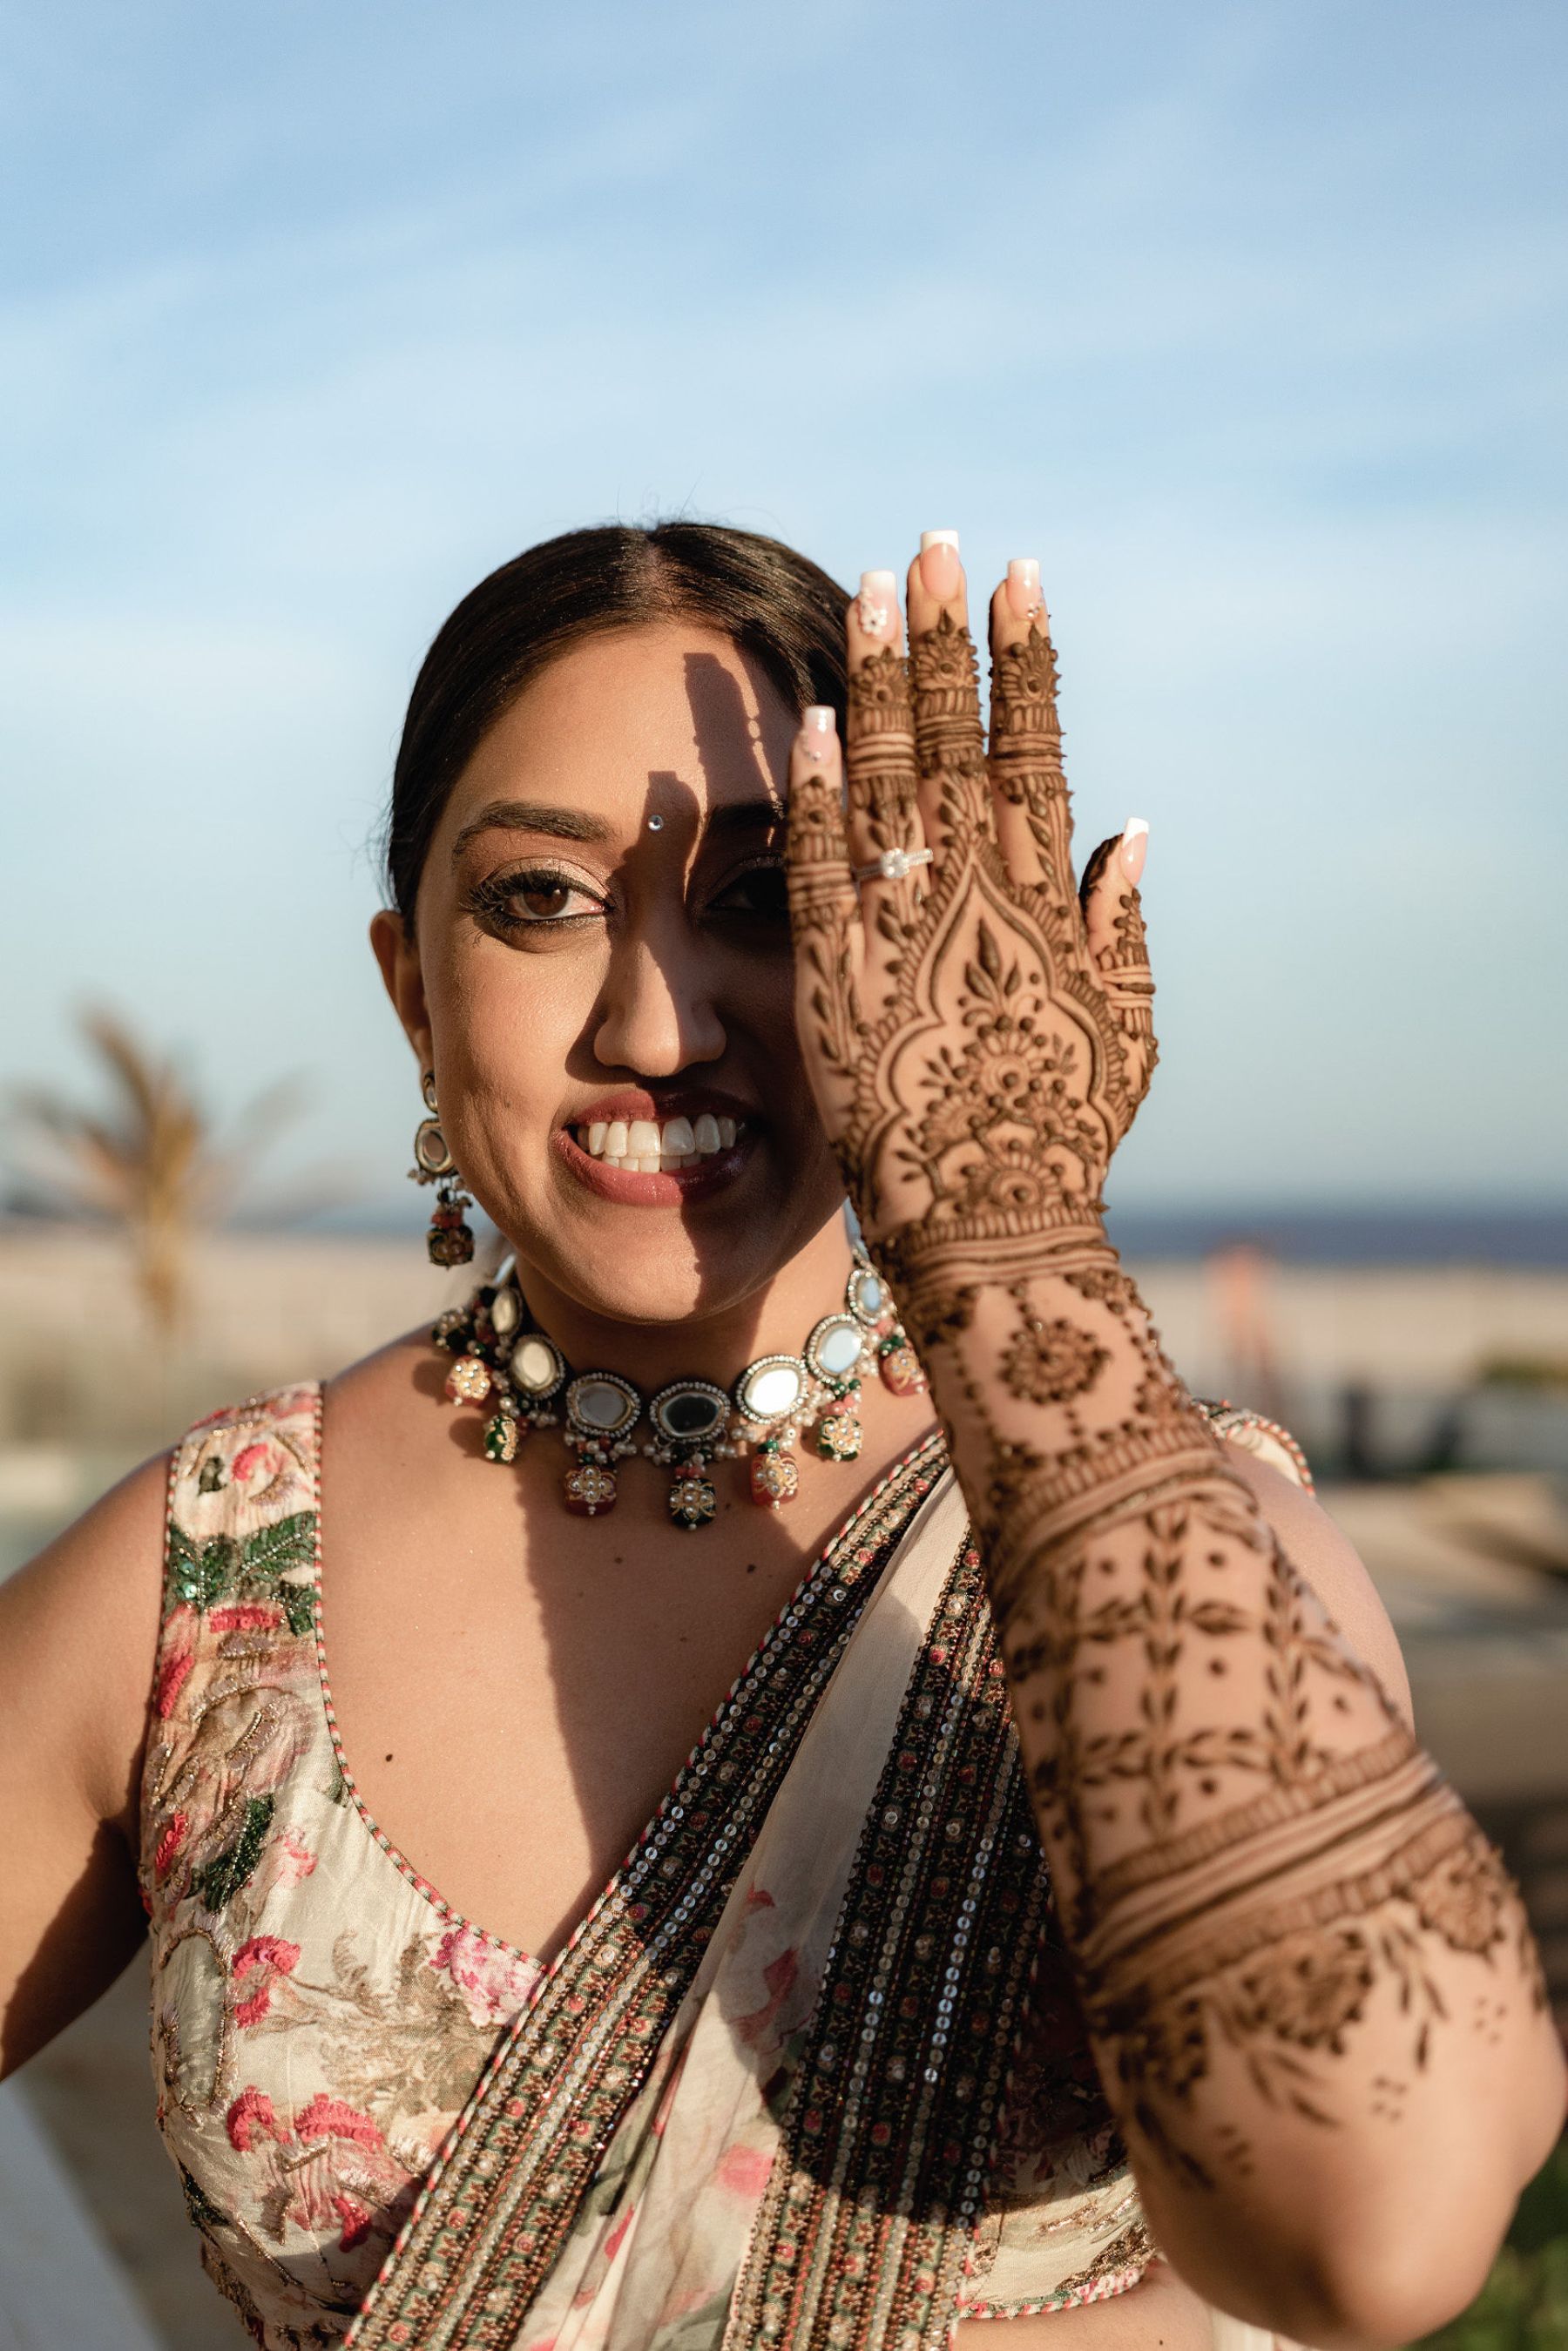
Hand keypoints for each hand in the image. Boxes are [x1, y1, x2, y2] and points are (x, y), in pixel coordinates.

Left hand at [785, 544, 1153, 1344]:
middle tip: (935, 544)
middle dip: (945, 637)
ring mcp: (903, 934)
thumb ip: (1123, 924)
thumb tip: (1128, 830)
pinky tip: (804, 724)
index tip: (1019, 579)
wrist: (995, 1227)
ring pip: (886, 782)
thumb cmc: (1065, 1138)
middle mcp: (978, 899)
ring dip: (875, 683)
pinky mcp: (832, 981)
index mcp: (1049, 901)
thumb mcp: (1128, 1029)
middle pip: (956, 741)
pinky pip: (819, 870)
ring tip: (867, 591)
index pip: (1034, 750)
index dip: (1025, 662)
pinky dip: (815, 797)